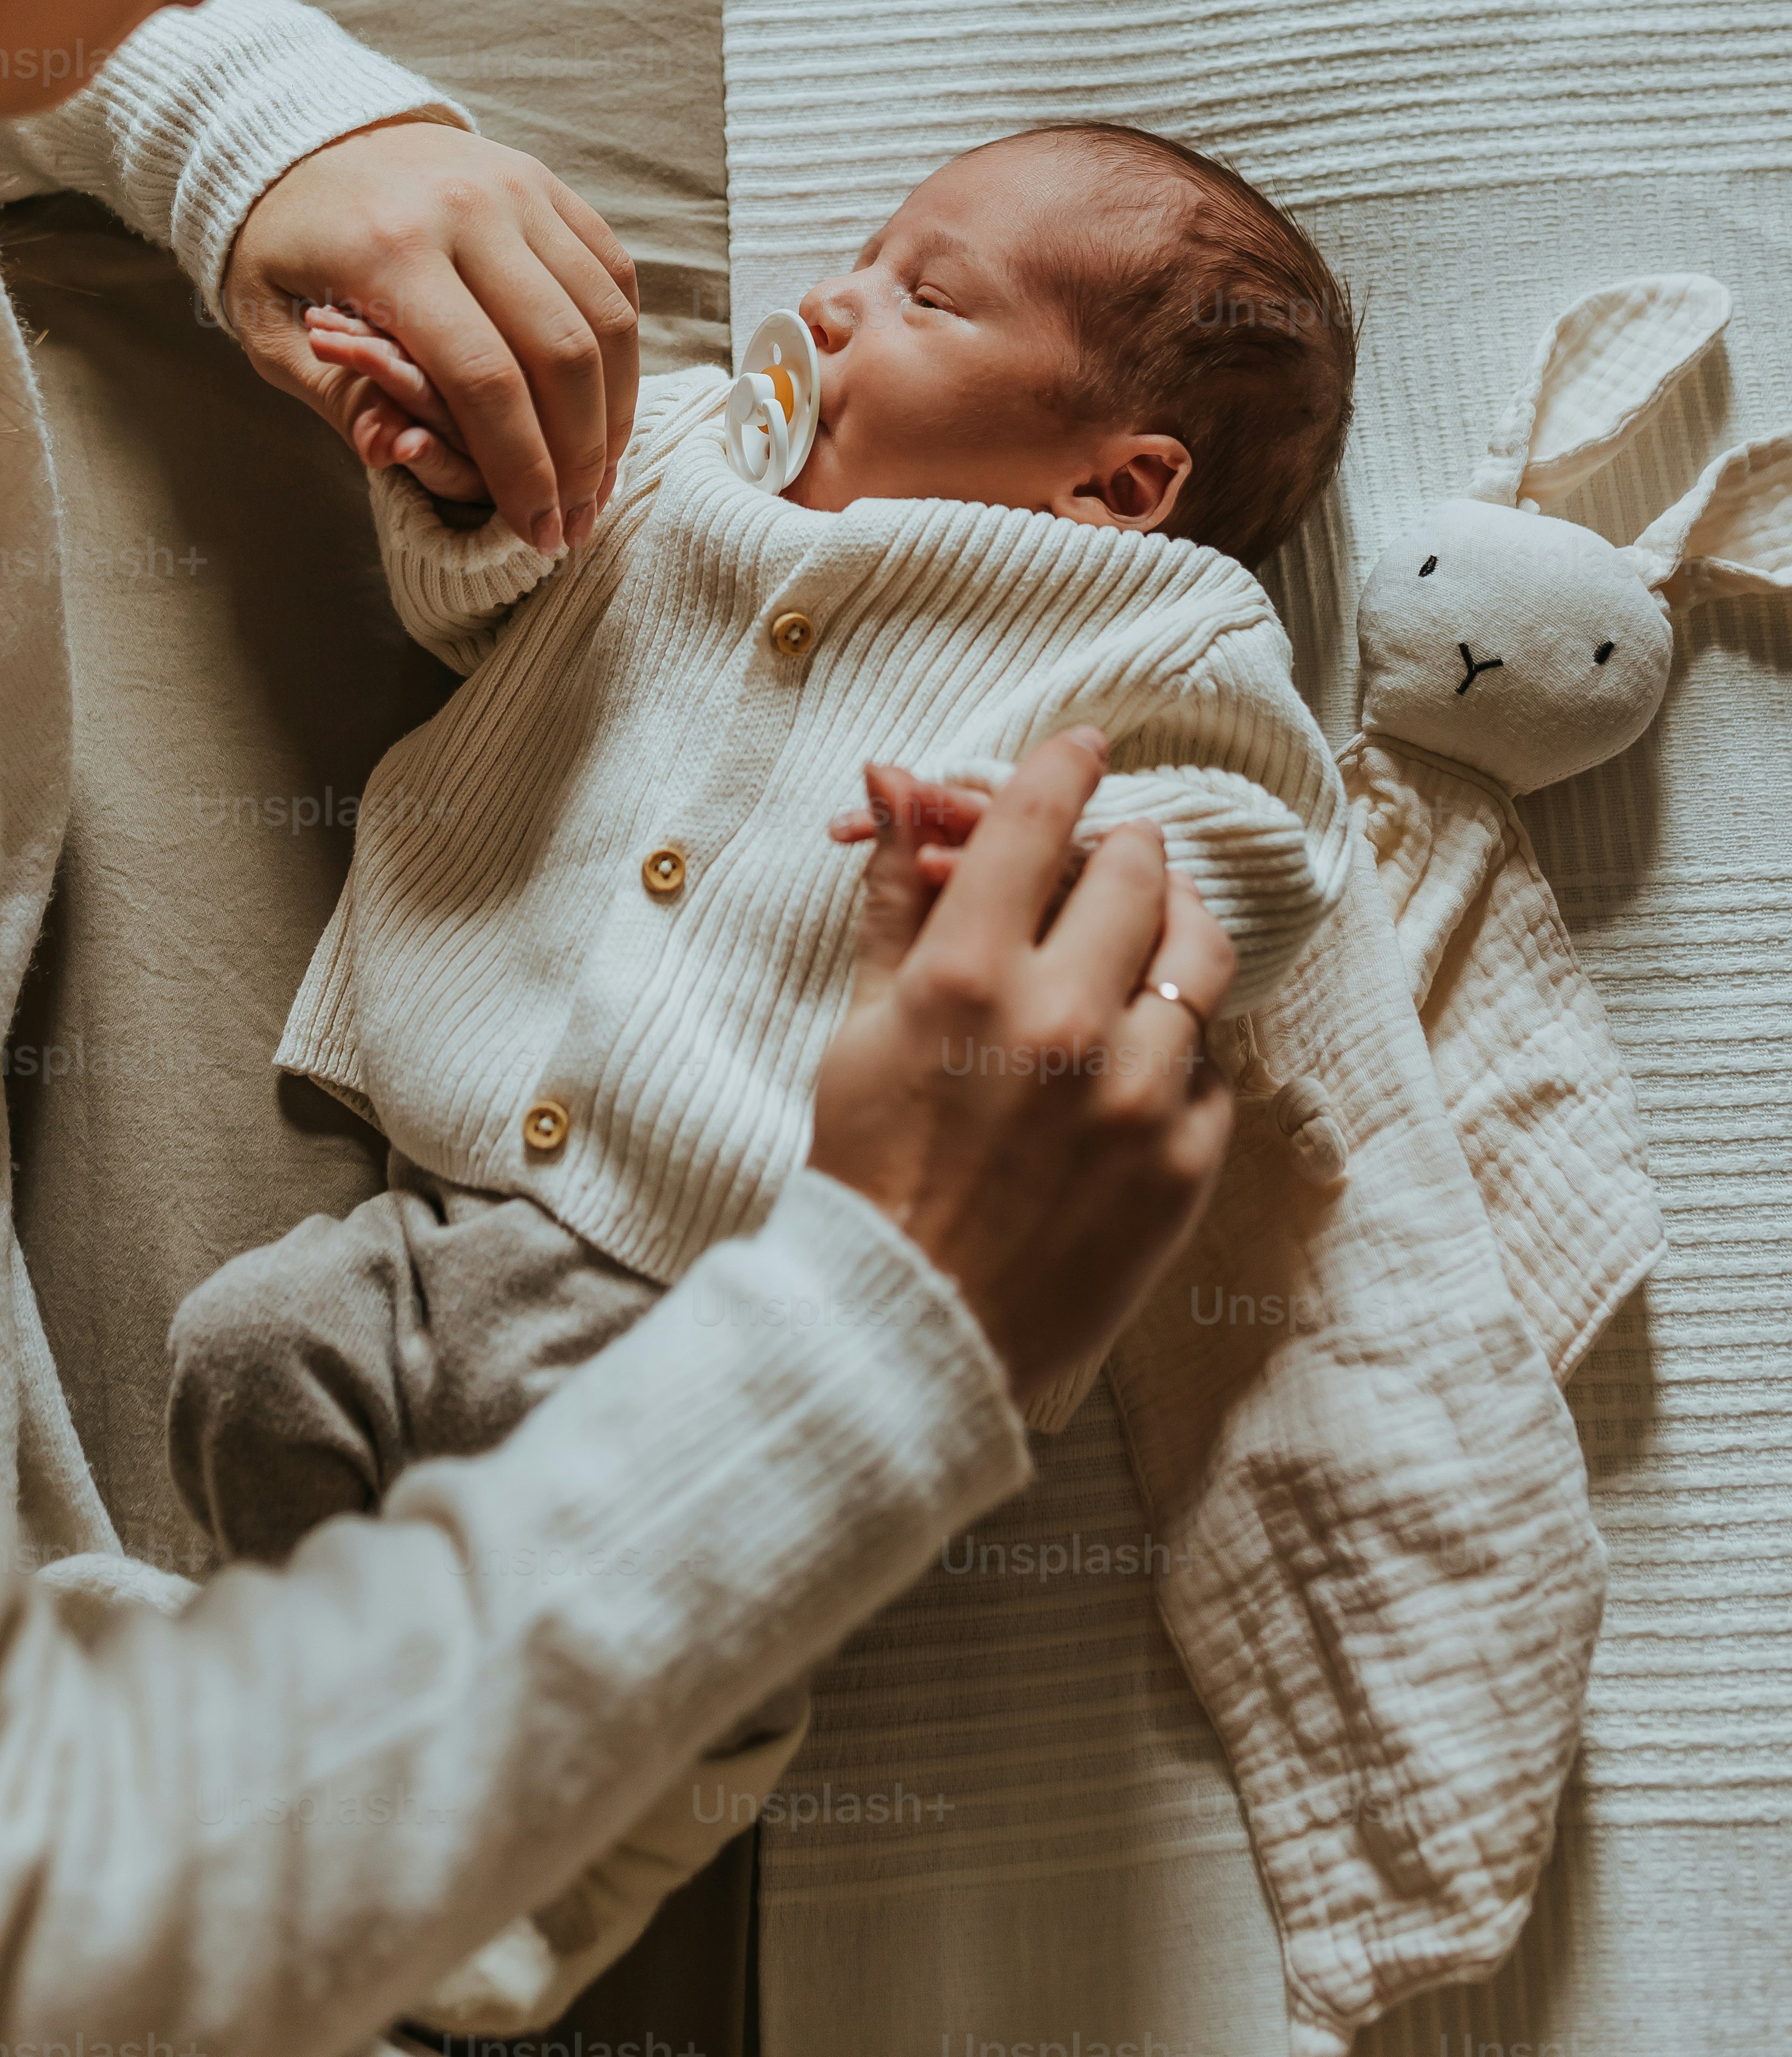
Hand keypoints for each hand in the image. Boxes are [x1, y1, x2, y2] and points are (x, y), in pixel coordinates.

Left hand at [219, 122, 638, 549]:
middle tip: (574, 521)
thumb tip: (393, 455)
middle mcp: (468, 210)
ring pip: (605, 315)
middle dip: (579, 455)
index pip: (484, 379)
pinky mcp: (546, 182)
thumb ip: (338, 397)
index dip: (520, 468)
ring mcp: (518, 188)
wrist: (302, 139)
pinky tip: (605, 403)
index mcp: (390, 250)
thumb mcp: (271, 329)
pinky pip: (612, 272)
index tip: (533, 531)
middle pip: (561, 352)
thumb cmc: (280, 246)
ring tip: (599, 476)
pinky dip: (620, 348)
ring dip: (614, 410)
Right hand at [809, 731, 1235, 1404]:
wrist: (910, 1326)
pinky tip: (1130, 1073)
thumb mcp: (863, 1023)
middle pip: (1137, 870)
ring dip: (1172, 932)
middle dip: (1119, 854)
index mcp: (966, 976)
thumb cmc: (870, 1169)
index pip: (1038, 818)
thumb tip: (898, 781)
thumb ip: (899, 896)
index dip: (1065, 766)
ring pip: (1201, 954)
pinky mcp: (1184, 1163)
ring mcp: (1134, 1095)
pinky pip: (1213, 1066)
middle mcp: (1059, 1021)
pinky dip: (1177, 1054)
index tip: (1083, 749)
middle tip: (1103, 869)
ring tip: (1144, 946)